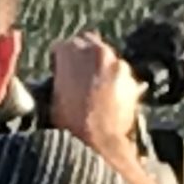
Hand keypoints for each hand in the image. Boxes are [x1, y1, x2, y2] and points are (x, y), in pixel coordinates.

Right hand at [47, 32, 143, 157]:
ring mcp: (115, 62)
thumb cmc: (70, 123)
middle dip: (83, 56)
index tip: (61, 69)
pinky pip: (121, 74)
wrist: (98, 141)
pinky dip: (116, 81)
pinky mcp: (130, 76)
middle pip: (88, 43)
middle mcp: (94, 50)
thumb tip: (60, 79)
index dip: (60, 60)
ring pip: (107, 57)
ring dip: (101, 67)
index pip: (62, 47)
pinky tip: (110, 96)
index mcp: (70, 52)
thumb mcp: (53, 98)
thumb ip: (58, 79)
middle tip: (79, 73)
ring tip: (95, 88)